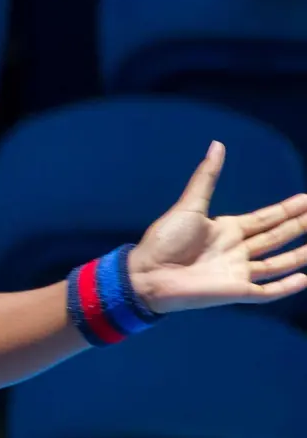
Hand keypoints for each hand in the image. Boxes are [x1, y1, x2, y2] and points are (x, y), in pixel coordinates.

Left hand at [129, 141, 306, 313]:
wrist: (146, 273)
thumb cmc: (165, 239)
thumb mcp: (190, 205)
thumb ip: (207, 177)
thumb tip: (217, 144)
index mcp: (227, 229)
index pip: (265, 218)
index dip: (287, 210)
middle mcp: (237, 250)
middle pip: (276, 237)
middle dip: (299, 226)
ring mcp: (238, 272)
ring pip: (278, 263)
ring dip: (299, 255)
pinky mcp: (236, 292)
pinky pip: (267, 291)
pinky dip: (285, 287)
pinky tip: (304, 279)